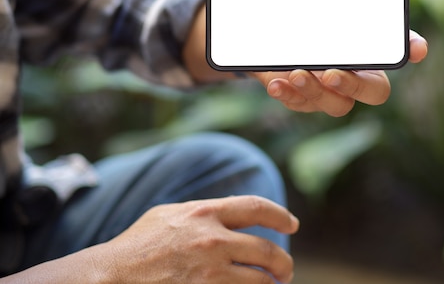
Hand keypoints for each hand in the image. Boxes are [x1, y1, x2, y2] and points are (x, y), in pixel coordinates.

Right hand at [102, 196, 298, 283]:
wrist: (109, 278)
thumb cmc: (137, 245)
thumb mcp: (170, 215)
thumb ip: (204, 212)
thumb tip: (235, 213)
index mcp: (205, 213)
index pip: (256, 208)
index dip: (280, 216)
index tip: (291, 225)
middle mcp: (212, 241)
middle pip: (267, 251)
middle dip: (283, 263)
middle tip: (285, 271)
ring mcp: (209, 273)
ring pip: (259, 282)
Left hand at [252, 0, 427, 116]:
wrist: (261, 32)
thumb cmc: (297, 8)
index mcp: (366, 41)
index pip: (398, 47)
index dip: (412, 48)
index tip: (417, 49)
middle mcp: (357, 70)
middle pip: (376, 91)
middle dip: (356, 85)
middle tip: (332, 72)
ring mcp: (333, 89)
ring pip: (339, 105)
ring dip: (317, 91)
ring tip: (295, 72)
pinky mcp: (307, 99)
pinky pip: (305, 106)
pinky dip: (290, 96)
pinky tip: (276, 83)